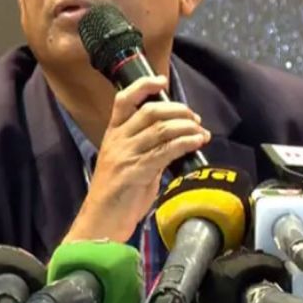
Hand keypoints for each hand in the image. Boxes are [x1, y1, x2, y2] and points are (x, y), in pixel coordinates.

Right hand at [62, 75, 210, 242]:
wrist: (100, 223)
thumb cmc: (116, 196)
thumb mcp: (128, 164)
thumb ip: (147, 149)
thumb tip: (173, 141)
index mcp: (112, 135)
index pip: (123, 99)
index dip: (143, 85)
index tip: (162, 80)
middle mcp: (118, 140)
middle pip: (150, 111)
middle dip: (177, 110)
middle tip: (194, 117)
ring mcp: (126, 155)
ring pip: (160, 129)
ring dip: (187, 127)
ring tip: (201, 131)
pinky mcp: (136, 171)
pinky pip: (165, 150)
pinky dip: (185, 143)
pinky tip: (196, 142)